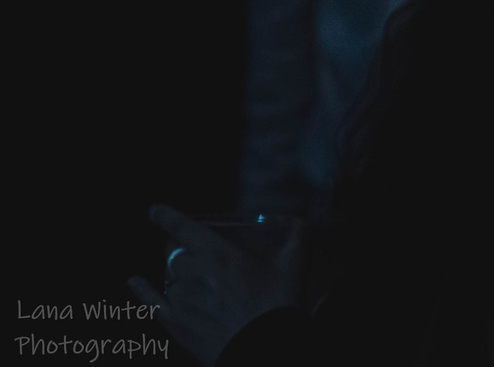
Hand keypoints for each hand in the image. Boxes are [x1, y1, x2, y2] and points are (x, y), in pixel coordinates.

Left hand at [127, 204, 298, 364]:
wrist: (262, 348)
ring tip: (194, 274)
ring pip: (169, 274)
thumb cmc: (278, 304)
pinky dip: (141, 290)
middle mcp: (193, 272)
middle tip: (197, 247)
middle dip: (182, 245)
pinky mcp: (175, 323)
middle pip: (175, 251)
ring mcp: (180, 299)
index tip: (155, 210)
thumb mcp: (295, 263)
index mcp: (218, 254)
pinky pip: (150, 302)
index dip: (167, 216)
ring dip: (178, 269)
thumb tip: (292, 218)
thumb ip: (295, 233)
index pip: (183, 227)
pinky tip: (133, 281)